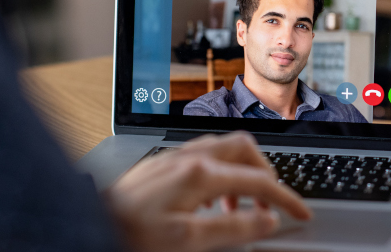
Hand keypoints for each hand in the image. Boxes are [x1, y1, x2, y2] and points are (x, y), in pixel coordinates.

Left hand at [105, 132, 311, 251]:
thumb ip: (233, 226)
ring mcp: (174, 157)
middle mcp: (189, 158)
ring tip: (239, 208)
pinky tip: (209, 200)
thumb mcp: (188, 241)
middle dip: (266, 174)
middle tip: (271, 204)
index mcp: (200, 175)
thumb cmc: (131, 235)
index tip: (301, 214)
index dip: (285, 200)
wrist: (88, 224)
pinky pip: (204, 156)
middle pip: (245, 149)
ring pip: (224, 149)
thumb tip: (268, 220)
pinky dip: (220, 174)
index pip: (258, 181)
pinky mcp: (162, 163)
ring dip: (241, 174)